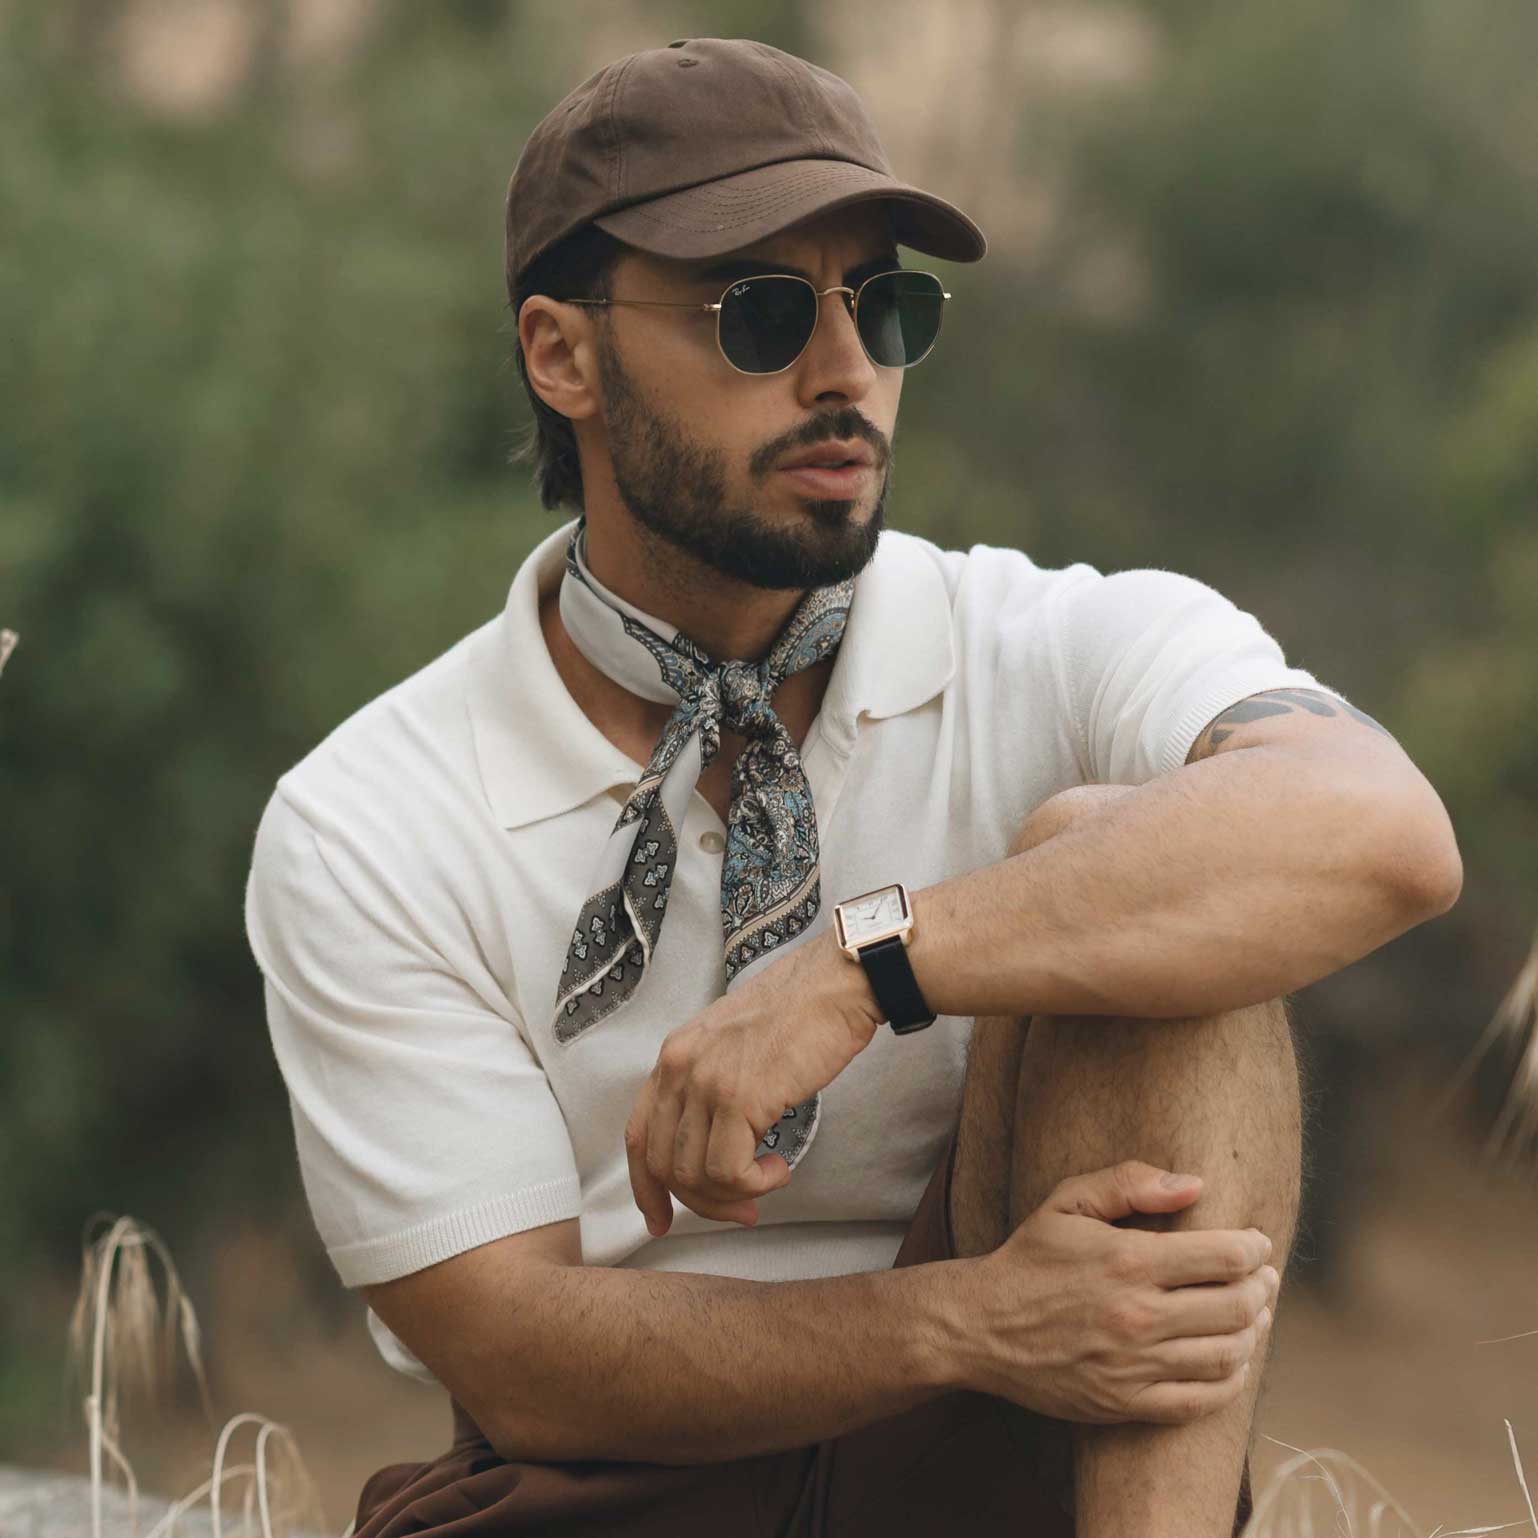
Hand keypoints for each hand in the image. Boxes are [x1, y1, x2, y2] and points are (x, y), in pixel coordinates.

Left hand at [625, 932, 882, 1235]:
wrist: (834, 985)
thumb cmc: (799, 1013)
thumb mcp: (732, 1044)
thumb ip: (709, 1085)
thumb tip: (710, 1147)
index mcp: (674, 1056)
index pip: (639, 1136)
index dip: (646, 1187)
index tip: (662, 1219)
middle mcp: (679, 1068)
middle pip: (664, 1166)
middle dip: (702, 1202)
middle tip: (743, 1209)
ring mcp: (706, 1082)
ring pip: (695, 1175)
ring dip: (734, 1195)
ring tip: (770, 1179)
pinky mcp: (739, 1098)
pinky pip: (729, 1171)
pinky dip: (755, 1184)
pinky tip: (781, 1167)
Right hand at [946, 1161, 1279, 1424]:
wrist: (982, 1326)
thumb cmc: (1029, 1259)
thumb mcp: (1067, 1202)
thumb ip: (1128, 1182)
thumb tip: (1194, 1184)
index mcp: (1129, 1261)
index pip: (1224, 1257)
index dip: (1254, 1248)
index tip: (1257, 1244)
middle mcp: (1138, 1316)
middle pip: (1236, 1307)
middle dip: (1262, 1288)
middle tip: (1264, 1278)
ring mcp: (1135, 1365)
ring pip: (1227, 1354)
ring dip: (1253, 1333)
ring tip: (1253, 1315)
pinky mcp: (1127, 1402)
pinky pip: (1201, 1400)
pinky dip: (1229, 1381)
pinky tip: (1230, 1361)